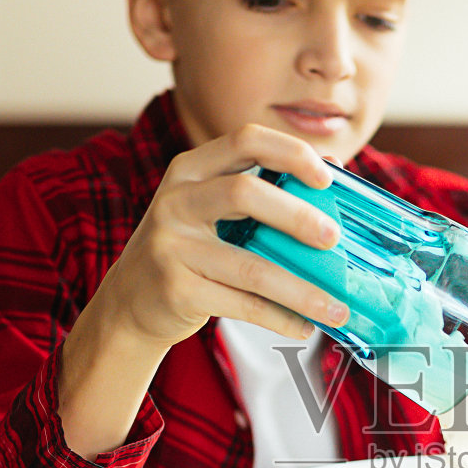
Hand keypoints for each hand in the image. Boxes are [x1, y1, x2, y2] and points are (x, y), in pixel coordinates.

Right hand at [98, 122, 349, 347]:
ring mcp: (171, 246)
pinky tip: (304, 326)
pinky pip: (243, 304)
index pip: (245, 141)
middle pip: (245, 193)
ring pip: (251, 266)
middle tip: (334, 241)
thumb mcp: (211, 210)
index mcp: (190, 170)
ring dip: (302, 291)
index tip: (328, 177)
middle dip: (298, 216)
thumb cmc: (189, 250)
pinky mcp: (176, 290)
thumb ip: (262, 190)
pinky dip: (280, 318)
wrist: (129, 301)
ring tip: (337, 308)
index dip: (291, 152)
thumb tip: (334, 170)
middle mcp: (176, 201)